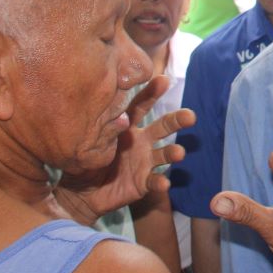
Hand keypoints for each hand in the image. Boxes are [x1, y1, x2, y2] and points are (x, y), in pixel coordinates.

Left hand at [54, 75, 196, 226]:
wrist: (81, 192)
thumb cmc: (86, 160)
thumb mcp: (89, 140)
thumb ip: (102, 128)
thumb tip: (114, 113)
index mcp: (127, 126)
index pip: (141, 106)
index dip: (152, 93)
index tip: (163, 80)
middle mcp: (141, 141)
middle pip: (162, 127)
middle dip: (176, 120)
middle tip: (190, 116)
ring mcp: (145, 162)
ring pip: (164, 154)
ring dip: (172, 152)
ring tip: (179, 153)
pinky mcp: (143, 182)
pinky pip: (153, 181)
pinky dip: (159, 182)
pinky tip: (163, 183)